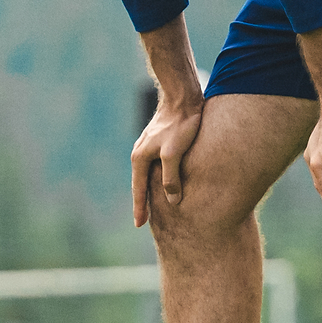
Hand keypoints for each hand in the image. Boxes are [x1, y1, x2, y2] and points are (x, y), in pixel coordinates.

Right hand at [130, 90, 204, 227]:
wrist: (182, 97)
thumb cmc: (179, 124)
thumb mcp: (174, 153)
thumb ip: (171, 178)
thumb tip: (172, 201)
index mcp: (140, 158)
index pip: (139, 190)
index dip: (140, 208)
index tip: (139, 225)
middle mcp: (140, 153)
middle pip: (140, 184)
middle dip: (142, 202)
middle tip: (143, 221)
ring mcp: (149, 147)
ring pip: (147, 175)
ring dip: (149, 190)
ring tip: (154, 205)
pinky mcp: (159, 142)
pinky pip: (155, 167)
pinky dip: (156, 179)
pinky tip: (164, 182)